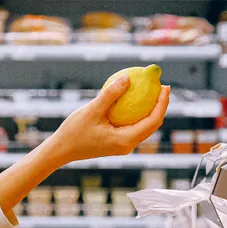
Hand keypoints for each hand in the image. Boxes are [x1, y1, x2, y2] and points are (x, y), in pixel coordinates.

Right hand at [44, 76, 169, 165]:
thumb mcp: (92, 110)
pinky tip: (133, 99)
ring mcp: (123, 145)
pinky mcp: (117, 142)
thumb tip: (128, 77)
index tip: (165, 86)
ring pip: (144, 127)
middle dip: (160, 105)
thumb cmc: (74, 131)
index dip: (162, 103)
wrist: (61, 150)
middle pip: (152, 125)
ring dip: (150, 109)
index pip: (153, 121)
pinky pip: (132, 126)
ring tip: (152, 91)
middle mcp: (128, 145)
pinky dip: (137, 113)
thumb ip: (111, 94)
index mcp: (126, 140)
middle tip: (162, 86)